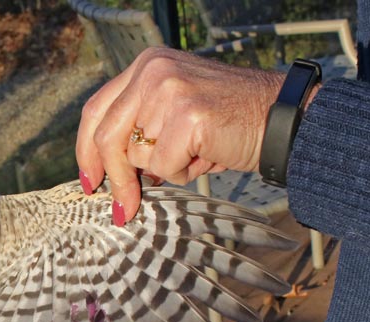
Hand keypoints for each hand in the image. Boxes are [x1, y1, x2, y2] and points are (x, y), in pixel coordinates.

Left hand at [76, 47, 283, 224]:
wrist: (283, 117)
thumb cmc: (227, 122)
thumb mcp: (172, 114)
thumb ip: (137, 130)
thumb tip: (105, 176)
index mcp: (145, 65)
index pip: (96, 111)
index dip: (86, 151)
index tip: (90, 180)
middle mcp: (152, 71)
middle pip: (106, 138)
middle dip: (115, 178)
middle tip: (123, 207)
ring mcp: (169, 90)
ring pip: (137, 156)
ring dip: (164, 169)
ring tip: (196, 153)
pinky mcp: (187, 116)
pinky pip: (164, 166)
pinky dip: (183, 172)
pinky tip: (207, 155)